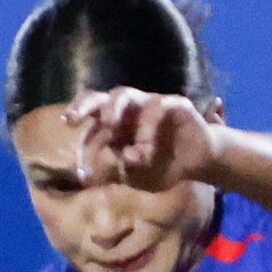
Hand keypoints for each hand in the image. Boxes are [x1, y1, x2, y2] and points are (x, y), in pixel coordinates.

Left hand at [63, 88, 221, 191]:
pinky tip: (145, 147)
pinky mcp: (175, 105)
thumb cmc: (163, 166)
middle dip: (83, 106)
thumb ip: (114, 172)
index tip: (81, 172)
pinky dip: (148, 125)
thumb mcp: (135, 176)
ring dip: (114, 107)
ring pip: (125, 94)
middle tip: (72, 120)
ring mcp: (151, 104)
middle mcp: (129, 110)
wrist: (200, 163)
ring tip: (110, 124)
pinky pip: (158, 106)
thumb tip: (90, 176)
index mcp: (116, 125)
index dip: (85, 148)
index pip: (92, 126)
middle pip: (100, 98)